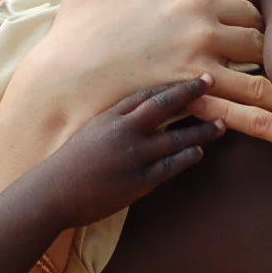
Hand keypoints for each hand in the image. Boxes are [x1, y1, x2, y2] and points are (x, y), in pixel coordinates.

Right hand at [13, 0, 266, 121]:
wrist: (64, 80)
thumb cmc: (77, 28)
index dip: (221, 16)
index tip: (212, 35)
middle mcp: (197, 4)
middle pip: (252, 19)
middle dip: (250, 38)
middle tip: (241, 59)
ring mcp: (202, 42)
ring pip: (258, 51)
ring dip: (258, 65)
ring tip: (252, 81)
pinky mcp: (200, 80)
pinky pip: (245, 86)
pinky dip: (252, 94)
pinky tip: (245, 103)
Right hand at [34, 77, 225, 231]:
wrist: (51, 194)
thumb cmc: (66, 166)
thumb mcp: (88, 135)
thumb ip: (111, 125)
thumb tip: (132, 120)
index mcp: (109, 117)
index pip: (145, 95)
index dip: (169, 86)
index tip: (188, 78)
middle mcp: (124, 132)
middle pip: (164, 105)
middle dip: (190, 93)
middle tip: (212, 83)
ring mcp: (133, 156)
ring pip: (175, 138)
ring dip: (200, 130)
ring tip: (220, 124)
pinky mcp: (139, 181)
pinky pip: (171, 165)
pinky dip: (187, 156)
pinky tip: (199, 152)